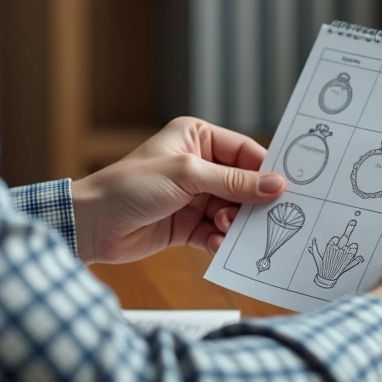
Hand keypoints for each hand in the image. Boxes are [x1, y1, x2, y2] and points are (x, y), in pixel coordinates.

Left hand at [70, 117, 285, 263]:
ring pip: (233, 210)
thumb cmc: (130, 186)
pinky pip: (217, 232)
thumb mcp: (187, 176)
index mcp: (197, 138)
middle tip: (267, 217)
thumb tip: (276, 185)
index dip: (266, 169)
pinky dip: (221, 239)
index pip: (245, 151)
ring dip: (235, 223)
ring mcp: (194, 196)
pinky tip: (217, 243)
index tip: (289, 188)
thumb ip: (233, 182)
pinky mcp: (187, 224)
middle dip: (252, 201)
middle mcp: (199, 165)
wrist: (92, 223)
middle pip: (243, 184)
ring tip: (226, 228)